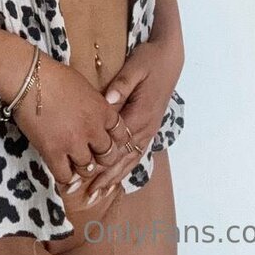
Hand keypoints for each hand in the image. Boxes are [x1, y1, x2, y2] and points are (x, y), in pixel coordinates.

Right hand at [9, 52, 127, 200]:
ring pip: (88, 169)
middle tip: (92, 155)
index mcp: (102, 109)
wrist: (30, 78)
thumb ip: (94, 104)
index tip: (107, 141)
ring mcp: (74, 143)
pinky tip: (61, 168)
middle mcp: (92, 129)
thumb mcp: (84, 86)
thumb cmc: (54, 75)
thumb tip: (94, 113)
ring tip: (75, 162)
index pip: (121, 134)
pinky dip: (65, 176)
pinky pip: (65, 176)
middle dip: (102, 158)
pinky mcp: (53, 152)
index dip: (116, 141)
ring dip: (83, 167)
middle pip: (108, 156)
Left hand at [82, 33, 183, 194]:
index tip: (84, 176)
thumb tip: (107, 99)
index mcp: (141, 113)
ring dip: (115, 178)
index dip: (101, 162)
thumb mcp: (135, 67)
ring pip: (131, 159)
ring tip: (98, 194)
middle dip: (105, 178)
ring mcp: (149, 128)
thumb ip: (122, 84)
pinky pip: (137, 153)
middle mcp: (146, 126)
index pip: (117, 144)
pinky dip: (126, 168)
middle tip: (87, 195)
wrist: (170, 58)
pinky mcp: (149, 127)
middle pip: (123, 158)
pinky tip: (116, 179)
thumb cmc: (150, 60)